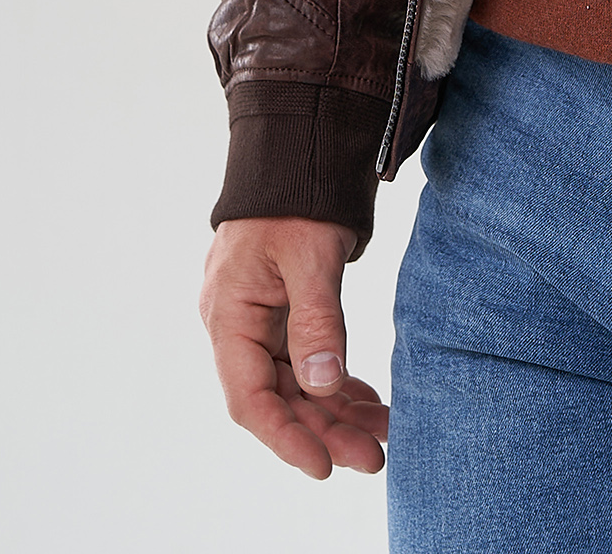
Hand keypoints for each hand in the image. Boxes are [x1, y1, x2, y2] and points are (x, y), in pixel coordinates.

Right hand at [200, 217, 388, 478]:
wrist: (300, 144)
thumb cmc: (296, 192)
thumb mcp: (308, 254)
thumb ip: (315, 319)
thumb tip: (325, 384)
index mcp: (229, 315)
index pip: (250, 398)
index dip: (285, 437)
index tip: (323, 466)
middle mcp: (239, 325)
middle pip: (279, 398)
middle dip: (324, 431)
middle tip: (373, 458)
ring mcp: (262, 320)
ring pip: (298, 384)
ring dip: (336, 412)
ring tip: (383, 435)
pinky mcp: (285, 311)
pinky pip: (308, 361)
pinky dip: (337, 382)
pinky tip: (368, 401)